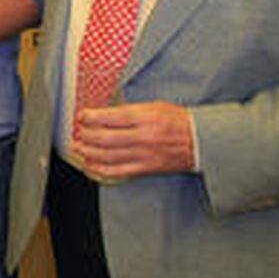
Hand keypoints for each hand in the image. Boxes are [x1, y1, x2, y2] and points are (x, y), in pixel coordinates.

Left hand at [73, 101, 195, 180]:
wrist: (201, 142)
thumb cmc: (179, 121)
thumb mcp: (155, 106)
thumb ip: (131, 111)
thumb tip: (105, 114)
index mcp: (145, 118)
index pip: (110, 117)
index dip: (91, 117)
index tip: (82, 116)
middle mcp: (143, 137)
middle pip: (105, 138)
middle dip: (86, 135)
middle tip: (77, 132)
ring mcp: (144, 155)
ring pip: (108, 156)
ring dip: (88, 152)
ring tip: (78, 148)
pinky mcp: (146, 168)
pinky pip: (118, 171)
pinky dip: (100, 169)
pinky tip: (90, 165)